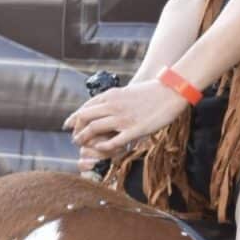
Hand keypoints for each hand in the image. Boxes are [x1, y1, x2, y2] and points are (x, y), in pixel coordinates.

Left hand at [62, 79, 188, 167]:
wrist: (171, 91)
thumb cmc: (151, 91)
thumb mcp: (127, 91)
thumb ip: (114, 99)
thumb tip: (106, 106)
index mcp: (111, 95)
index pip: (85, 108)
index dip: (74, 118)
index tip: (68, 125)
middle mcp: (113, 106)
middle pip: (84, 119)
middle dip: (76, 130)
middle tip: (75, 139)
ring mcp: (123, 118)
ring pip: (94, 129)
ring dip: (84, 139)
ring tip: (82, 145)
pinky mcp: (135, 130)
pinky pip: (113, 141)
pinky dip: (103, 146)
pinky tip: (101, 149)